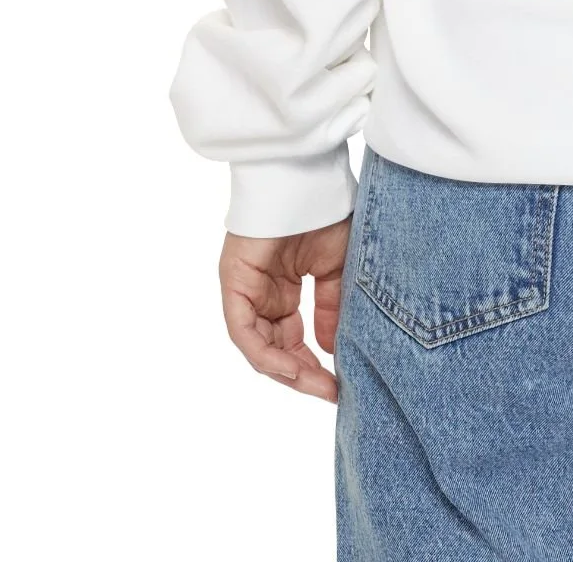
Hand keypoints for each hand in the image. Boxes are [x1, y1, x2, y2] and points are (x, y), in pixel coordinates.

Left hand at [218, 221, 349, 402]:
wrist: (307, 179)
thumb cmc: (325, 213)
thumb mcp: (336, 269)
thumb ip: (332, 309)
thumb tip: (333, 351)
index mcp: (283, 289)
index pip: (293, 339)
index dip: (314, 365)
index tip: (339, 384)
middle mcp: (261, 295)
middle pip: (275, 349)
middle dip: (302, 375)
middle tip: (330, 393)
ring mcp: (245, 291)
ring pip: (259, 347)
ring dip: (287, 371)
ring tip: (317, 385)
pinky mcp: (234, 285)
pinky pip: (244, 332)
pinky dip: (266, 355)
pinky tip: (291, 368)